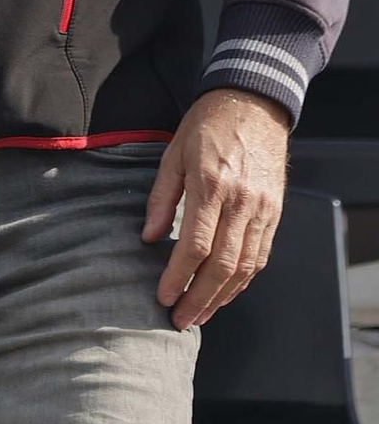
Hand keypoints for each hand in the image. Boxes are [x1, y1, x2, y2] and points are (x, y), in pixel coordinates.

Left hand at [142, 88, 289, 329]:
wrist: (254, 104)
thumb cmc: (208, 126)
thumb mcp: (173, 155)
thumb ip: (161, 199)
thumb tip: (150, 238)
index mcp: (212, 186)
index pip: (196, 246)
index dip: (179, 277)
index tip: (163, 297)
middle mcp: (242, 202)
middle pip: (222, 265)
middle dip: (200, 299)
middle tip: (179, 320)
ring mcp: (263, 208)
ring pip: (245, 266)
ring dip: (222, 297)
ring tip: (200, 314)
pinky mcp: (275, 211)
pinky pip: (260, 254)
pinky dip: (243, 279)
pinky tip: (225, 292)